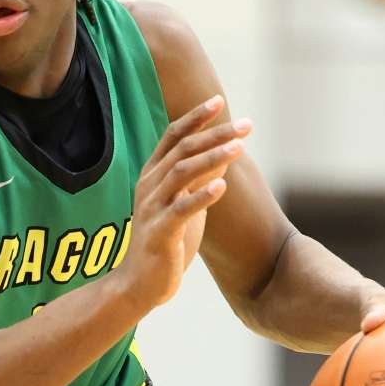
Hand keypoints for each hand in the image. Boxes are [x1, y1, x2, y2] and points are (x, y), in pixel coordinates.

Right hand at [112, 94, 251, 308]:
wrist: (139, 284)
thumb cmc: (165, 242)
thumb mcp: (183, 205)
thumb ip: (197, 181)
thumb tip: (223, 156)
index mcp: (152, 175)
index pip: (172, 137)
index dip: (195, 118)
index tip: (218, 101)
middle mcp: (148, 186)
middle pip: (182, 149)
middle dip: (215, 134)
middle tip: (245, 125)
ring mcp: (151, 208)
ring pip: (181, 173)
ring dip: (211, 158)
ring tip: (239, 148)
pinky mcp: (159, 233)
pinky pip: (180, 210)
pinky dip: (201, 196)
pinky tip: (222, 186)